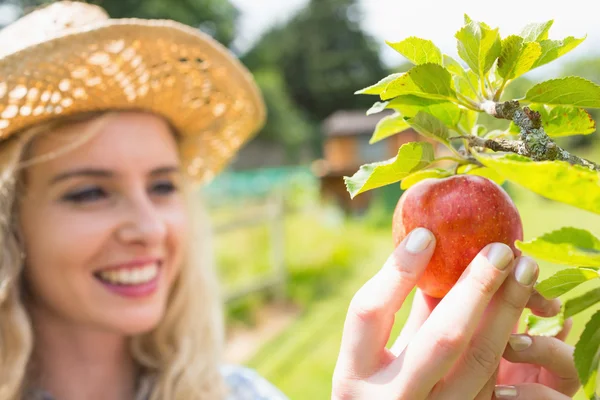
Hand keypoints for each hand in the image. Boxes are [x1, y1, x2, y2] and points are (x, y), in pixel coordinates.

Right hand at [332, 227, 562, 398]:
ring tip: (524, 272)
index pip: (370, 313)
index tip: (426, 234)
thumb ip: (402, 317)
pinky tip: (522, 310)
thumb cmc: (377, 388)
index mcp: (353, 375)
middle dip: (476, 287)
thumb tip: (434, 255)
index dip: (398, 272)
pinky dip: (509, 339)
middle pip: (442, 338)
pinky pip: (495, 378)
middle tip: (499, 249)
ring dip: (508, 311)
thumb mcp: (373, 357)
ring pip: (481, 361)